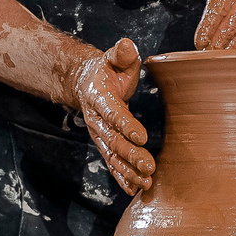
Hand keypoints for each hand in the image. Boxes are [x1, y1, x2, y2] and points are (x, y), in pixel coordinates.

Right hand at [73, 39, 152, 194]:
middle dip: (130, 154)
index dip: (125, 125)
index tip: (142, 137)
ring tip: (146, 182)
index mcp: (98, 96)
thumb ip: (121, 54)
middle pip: (112, 139)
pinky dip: (122, 177)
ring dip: (128, 170)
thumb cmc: (108, 70)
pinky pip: (112, 163)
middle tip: (149, 166)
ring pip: (112, 155)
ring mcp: (99, 134)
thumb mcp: (114, 58)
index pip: (112, 112)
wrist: (86, 83)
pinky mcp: (104, 144)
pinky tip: (134, 189)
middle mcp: (96, 119)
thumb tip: (128, 45)